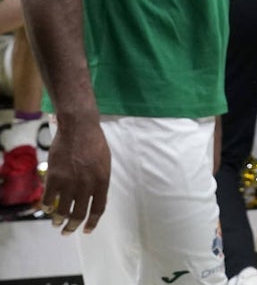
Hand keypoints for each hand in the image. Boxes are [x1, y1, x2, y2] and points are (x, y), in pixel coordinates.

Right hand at [41, 120, 110, 235]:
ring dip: (58, 220)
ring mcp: (70, 182)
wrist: (79, 128)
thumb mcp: (104, 163)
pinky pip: (48, 199)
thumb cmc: (94, 143)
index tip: (87, 230)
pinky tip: (47, 208)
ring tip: (56, 223)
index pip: (98, 208)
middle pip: (79, 213)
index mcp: (102, 181)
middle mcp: (87, 185)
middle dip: (73, 226)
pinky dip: (47, 207)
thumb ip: (100, 181)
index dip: (92, 222)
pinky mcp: (54, 178)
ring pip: (62, 210)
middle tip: (67, 231)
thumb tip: (95, 199)